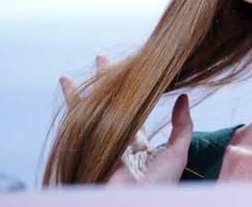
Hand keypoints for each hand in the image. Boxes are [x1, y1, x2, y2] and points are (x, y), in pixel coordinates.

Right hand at [59, 55, 193, 183]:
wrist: (134, 202)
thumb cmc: (158, 186)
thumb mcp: (177, 154)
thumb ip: (183, 126)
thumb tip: (183, 97)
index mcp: (140, 147)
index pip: (136, 112)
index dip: (134, 93)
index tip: (134, 71)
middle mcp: (119, 143)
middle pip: (112, 105)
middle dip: (107, 83)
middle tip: (103, 58)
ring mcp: (102, 144)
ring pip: (94, 109)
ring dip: (87, 88)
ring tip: (85, 66)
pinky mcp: (87, 146)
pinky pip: (79, 119)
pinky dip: (72, 102)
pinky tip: (68, 84)